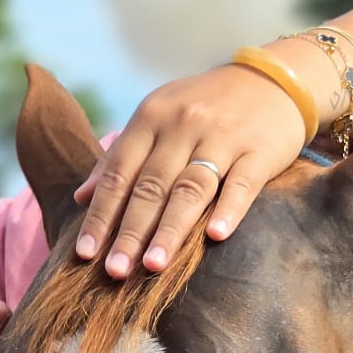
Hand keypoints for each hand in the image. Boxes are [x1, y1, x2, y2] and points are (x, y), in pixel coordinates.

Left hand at [72, 63, 307, 280]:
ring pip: (191, 188)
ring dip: (170, 229)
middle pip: (151, 186)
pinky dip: (229, 209)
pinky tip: (215, 237)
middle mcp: (183, 125)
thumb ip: (121, 156)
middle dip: (130, 232)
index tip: (85, 254)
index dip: (101, 215)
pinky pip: (242, 184)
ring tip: (153, 266)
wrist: (270, 80)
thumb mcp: (157, 117)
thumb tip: (82, 197)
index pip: (119, 173)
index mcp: (151, 118)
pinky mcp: (259, 151)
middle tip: (114, 271)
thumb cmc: (205, 107)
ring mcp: (222, 137)